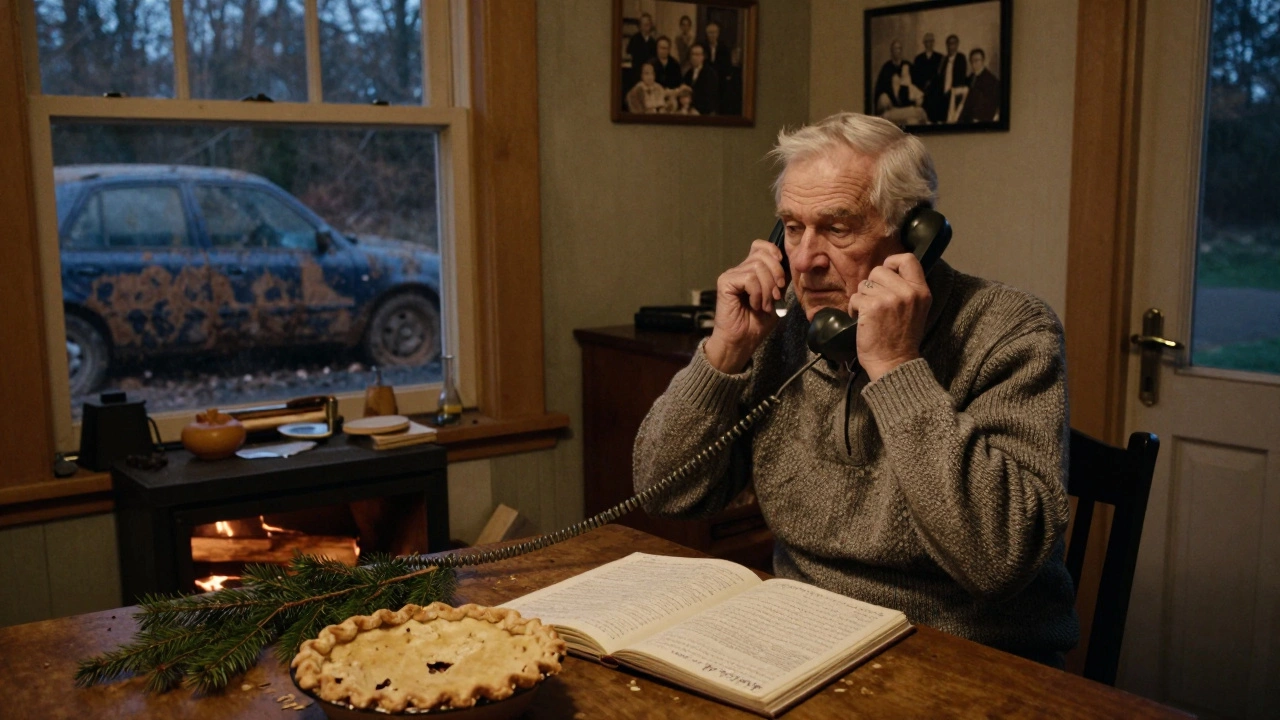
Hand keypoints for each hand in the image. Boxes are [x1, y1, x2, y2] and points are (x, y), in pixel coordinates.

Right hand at [705, 240, 786, 372]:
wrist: (742, 341)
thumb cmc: (757, 323)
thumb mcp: (776, 297)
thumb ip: (780, 279)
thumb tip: (789, 264)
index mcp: (751, 270)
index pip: (761, 246)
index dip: (773, 253)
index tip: (781, 274)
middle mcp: (739, 269)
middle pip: (763, 255)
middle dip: (776, 274)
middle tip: (776, 295)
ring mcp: (731, 275)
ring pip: (758, 267)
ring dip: (767, 289)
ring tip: (765, 305)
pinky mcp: (725, 282)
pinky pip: (749, 278)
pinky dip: (757, 293)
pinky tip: (754, 305)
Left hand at [845, 253, 931, 380]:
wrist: (894, 363)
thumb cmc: (901, 338)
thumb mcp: (915, 309)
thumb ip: (906, 289)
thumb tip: (887, 271)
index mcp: (921, 291)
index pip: (908, 259)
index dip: (892, 262)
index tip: (886, 273)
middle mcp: (908, 292)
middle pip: (879, 270)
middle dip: (872, 285)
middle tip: (876, 303)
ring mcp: (890, 298)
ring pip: (864, 284)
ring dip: (862, 298)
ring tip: (870, 315)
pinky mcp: (872, 307)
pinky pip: (855, 297)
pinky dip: (854, 309)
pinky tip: (862, 321)